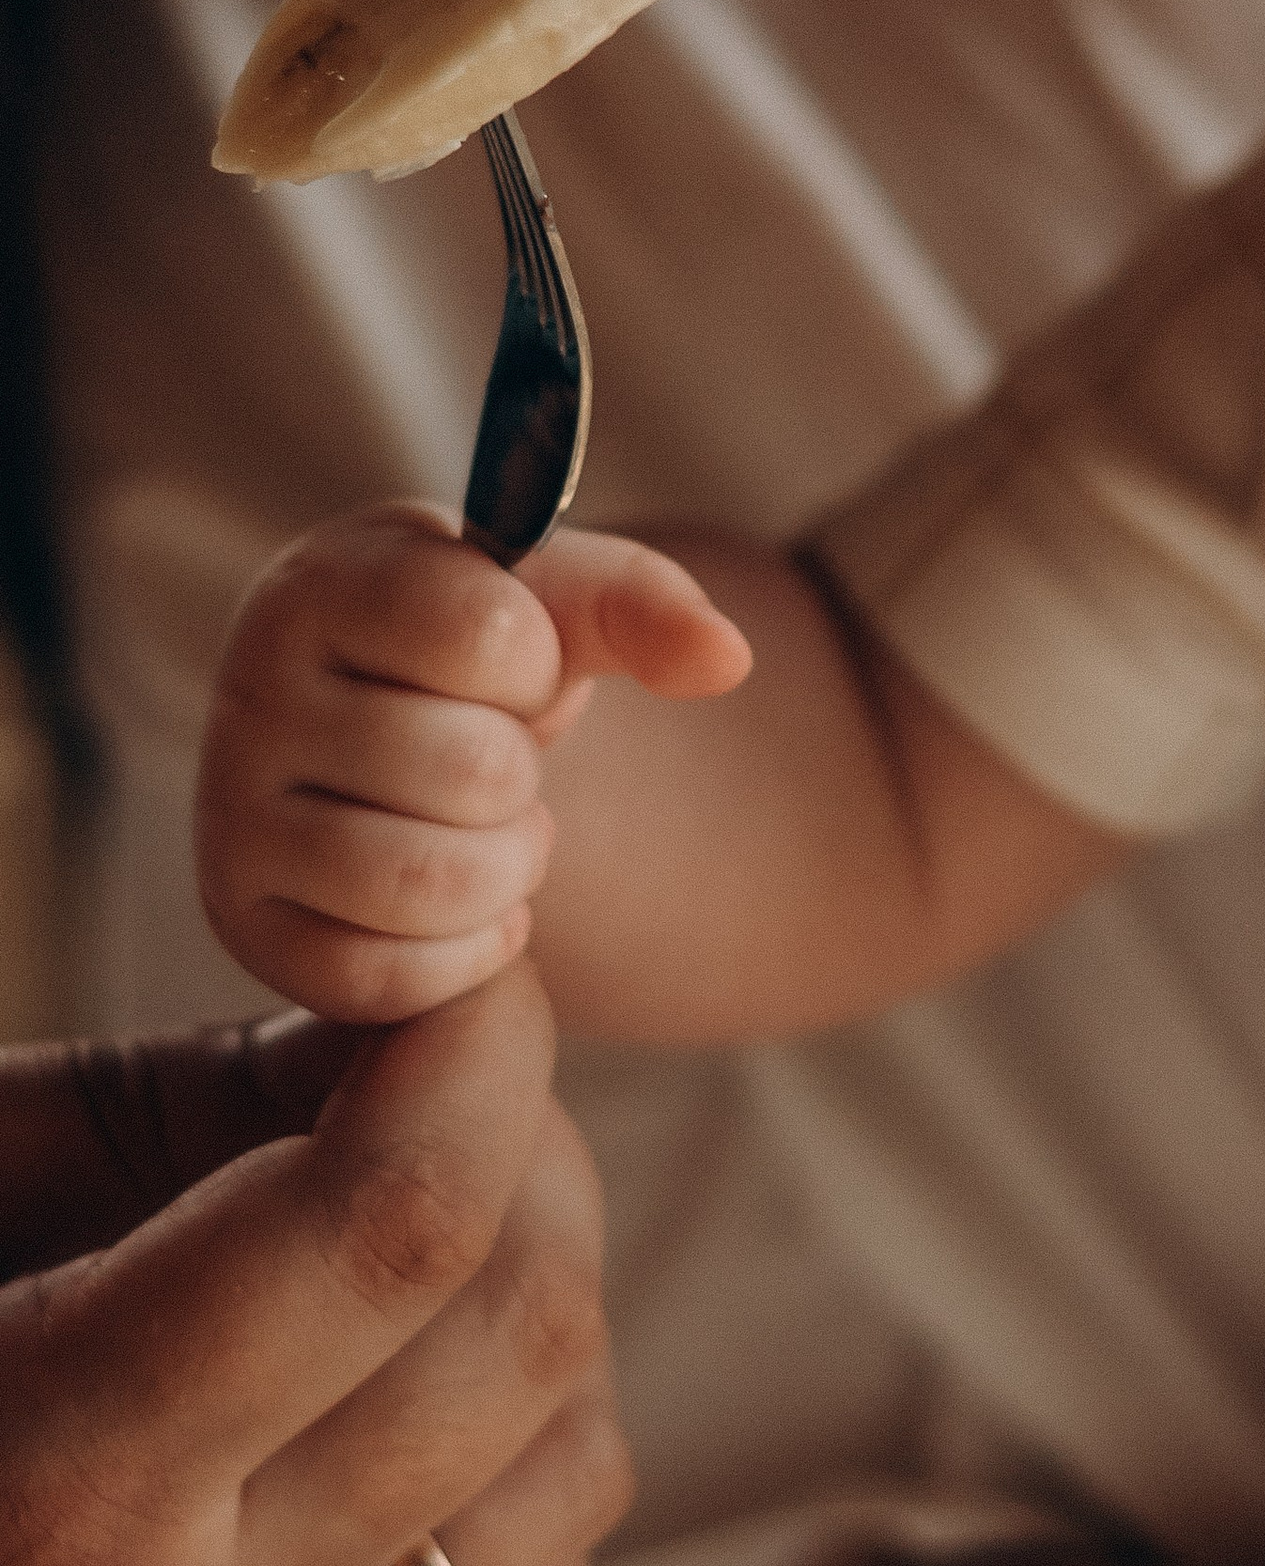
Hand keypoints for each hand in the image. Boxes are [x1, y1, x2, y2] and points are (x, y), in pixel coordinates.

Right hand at [0, 964, 629, 1565]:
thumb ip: (169, 1109)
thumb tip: (412, 1018)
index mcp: (60, 1476)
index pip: (386, 1232)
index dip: (476, 1054)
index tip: (468, 959)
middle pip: (519, 1332)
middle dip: (527, 1147)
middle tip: (441, 1062)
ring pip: (582, 1454)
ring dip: (549, 1291)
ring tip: (431, 1205)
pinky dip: (537, 1447)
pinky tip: (416, 1374)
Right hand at [197, 500, 751, 1020]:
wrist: (387, 740)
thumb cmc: (471, 660)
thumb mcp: (551, 604)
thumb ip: (643, 605)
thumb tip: (726, 658)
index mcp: (321, 588)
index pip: (488, 634)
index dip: (533, 662)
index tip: (501, 663)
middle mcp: (251, 701)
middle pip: (474, 770)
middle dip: (522, 778)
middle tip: (492, 764)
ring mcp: (235, 823)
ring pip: (432, 883)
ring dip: (504, 870)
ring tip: (485, 832)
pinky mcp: (253, 932)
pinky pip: (394, 976)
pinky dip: (466, 951)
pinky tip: (462, 905)